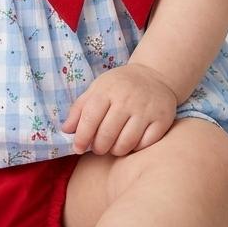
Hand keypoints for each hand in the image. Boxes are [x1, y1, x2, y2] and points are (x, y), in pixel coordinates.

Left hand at [60, 62, 177, 156]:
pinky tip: (131, 143)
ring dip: (116, 150)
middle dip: (98, 147)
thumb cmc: (119, 86)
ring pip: (126, 143)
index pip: (90, 119)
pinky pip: (145, 144)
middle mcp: (127, 100)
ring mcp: (146, 110)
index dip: (81, 137)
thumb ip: (79, 109)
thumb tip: (66, 130)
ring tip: (113, 147)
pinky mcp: (162, 119)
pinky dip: (136, 148)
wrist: (154, 75)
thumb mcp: (96, 89)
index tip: (78, 148)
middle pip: (107, 135)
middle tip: (98, 148)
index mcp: (107, 91)